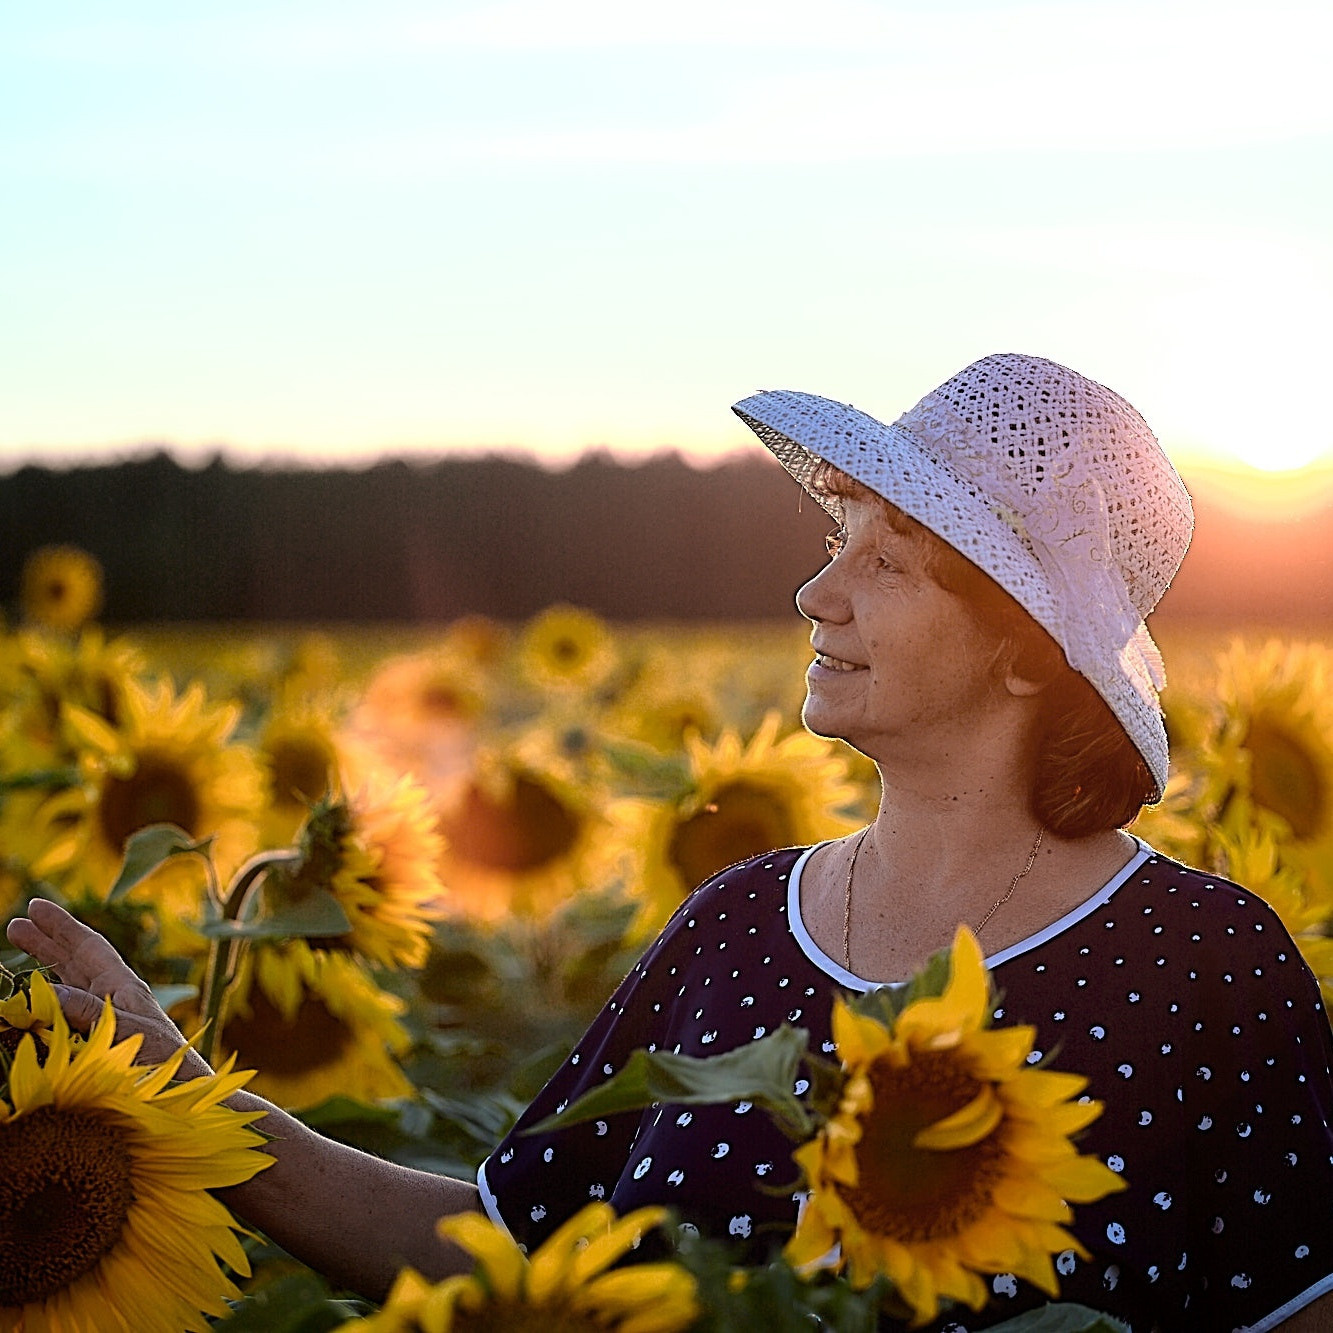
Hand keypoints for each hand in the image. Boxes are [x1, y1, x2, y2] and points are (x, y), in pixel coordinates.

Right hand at [6, 897, 210, 1075]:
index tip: (36, 907)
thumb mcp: (128, 1031)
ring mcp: (106, 1018)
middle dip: (47, 941)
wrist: (186, 1094)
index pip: (88, 947)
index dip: (62, 927)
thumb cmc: (166, 1063)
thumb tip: (44, 991)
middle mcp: (113, 998)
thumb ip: (89, 1012)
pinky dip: (46, 1004)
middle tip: (15, 924)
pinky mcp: (98, 1041)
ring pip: (68, 984)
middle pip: (75, 961)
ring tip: (18, 955)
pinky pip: (65, 1014)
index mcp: (123, 987)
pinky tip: (30, 1004)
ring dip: (43, 968)